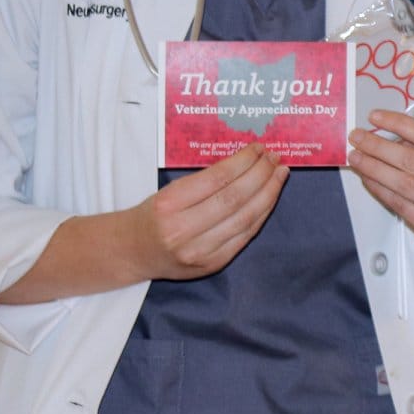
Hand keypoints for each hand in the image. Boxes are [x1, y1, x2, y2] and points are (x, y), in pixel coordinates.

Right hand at [124, 145, 287, 280]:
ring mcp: (199, 251)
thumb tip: (248, 161)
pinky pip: (245, 236)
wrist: (133, 252)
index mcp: (169, 205)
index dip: (243, 161)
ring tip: (280, 174)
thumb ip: (206, 180)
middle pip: (235, 198)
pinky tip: (270, 198)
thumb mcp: (170, 191)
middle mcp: (183, 231)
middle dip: (261, 175)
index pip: (217, 179)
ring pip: (245, 218)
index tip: (258, 148)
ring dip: (269, 193)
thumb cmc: (154, 214)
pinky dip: (262, 214)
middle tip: (275, 158)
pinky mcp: (212, 264)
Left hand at [349, 111, 413, 306]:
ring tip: (355, 157)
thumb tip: (393, 136)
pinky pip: (400, 204)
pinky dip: (380, 189)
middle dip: (378, 146)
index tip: (374, 116)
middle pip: (412, 160)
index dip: (399, 124)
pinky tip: (368, 178)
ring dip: (373, 168)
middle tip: (355, 137)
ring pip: (402, 183)